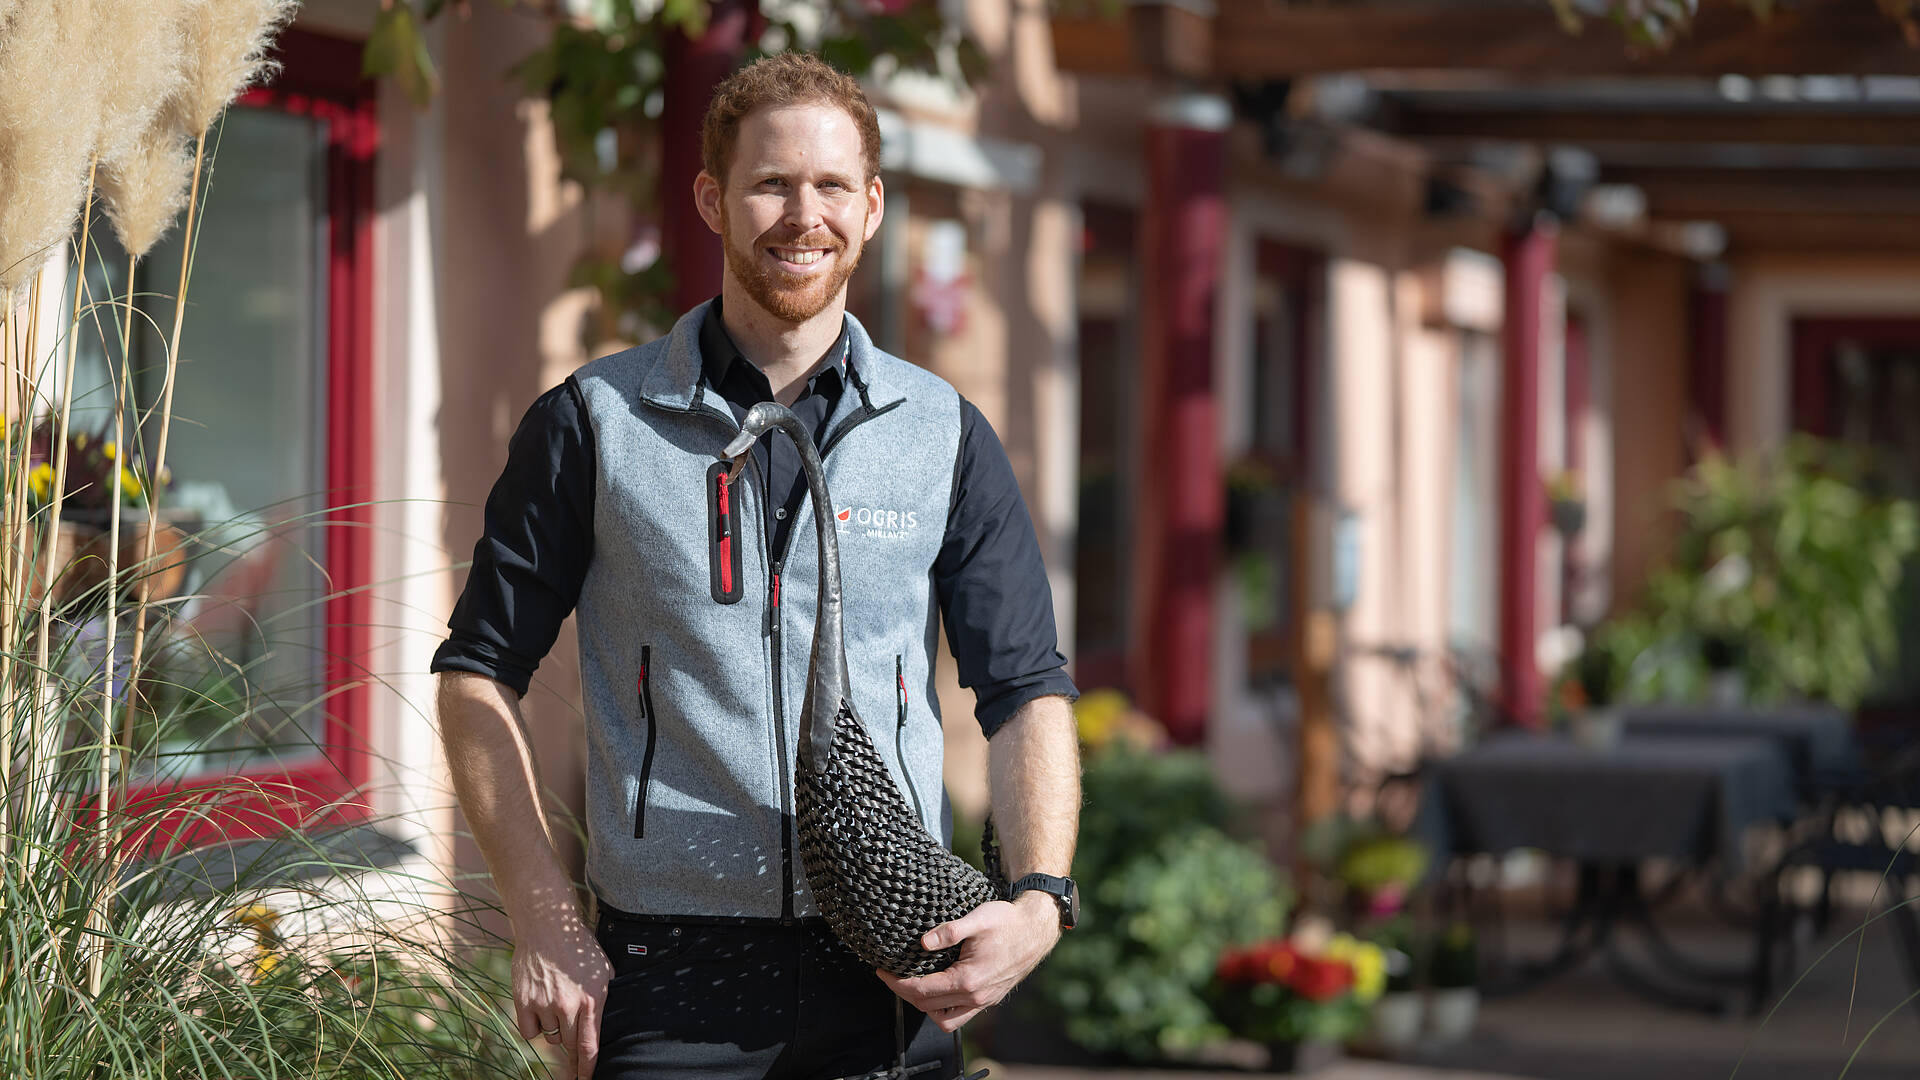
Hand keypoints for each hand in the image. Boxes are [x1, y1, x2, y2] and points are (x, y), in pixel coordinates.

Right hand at [512, 918, 613, 1078]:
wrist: (547, 926)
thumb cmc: (578, 947)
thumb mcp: (604, 970)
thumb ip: (606, 997)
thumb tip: (607, 1023)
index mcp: (593, 1000)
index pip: (589, 1047)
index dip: (587, 1069)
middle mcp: (569, 1006)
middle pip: (569, 1045)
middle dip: (571, 1047)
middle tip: (570, 1040)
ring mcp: (545, 1005)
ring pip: (550, 1038)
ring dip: (553, 1029)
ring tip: (556, 1003)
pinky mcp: (524, 1002)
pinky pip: (529, 1032)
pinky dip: (533, 1026)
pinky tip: (539, 1008)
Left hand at [877, 893, 1061, 1031]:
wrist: (1036, 930)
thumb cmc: (1008, 922)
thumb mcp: (977, 919)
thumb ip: (949, 931)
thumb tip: (923, 943)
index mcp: (968, 980)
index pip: (923, 991)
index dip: (897, 983)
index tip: (883, 971)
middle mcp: (975, 996)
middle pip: (928, 1007)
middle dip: (905, 993)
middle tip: (891, 975)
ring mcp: (984, 1000)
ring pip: (945, 1020)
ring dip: (925, 1007)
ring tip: (913, 986)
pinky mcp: (989, 998)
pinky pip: (961, 1015)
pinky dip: (944, 1009)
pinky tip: (938, 990)